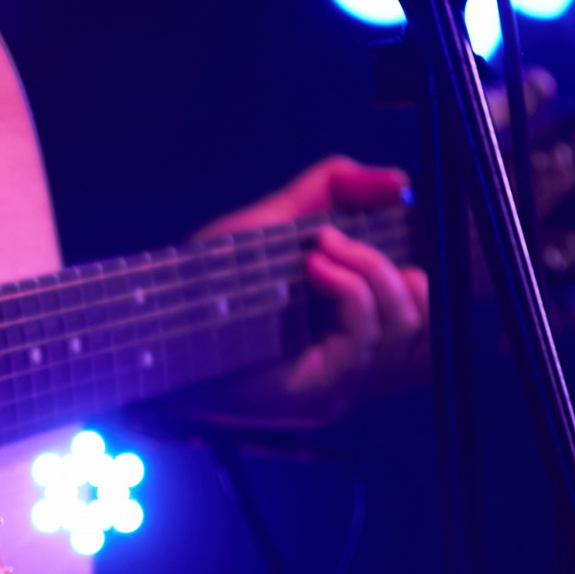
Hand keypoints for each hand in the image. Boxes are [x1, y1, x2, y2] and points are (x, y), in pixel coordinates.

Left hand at [183, 156, 429, 426]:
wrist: (151, 326)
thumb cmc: (204, 285)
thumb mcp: (272, 223)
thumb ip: (331, 190)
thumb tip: (399, 180)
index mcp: (350, 329)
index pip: (423, 305)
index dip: (418, 266)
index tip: (378, 228)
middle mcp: (354, 363)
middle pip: (423, 314)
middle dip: (386, 263)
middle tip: (330, 239)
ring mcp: (340, 384)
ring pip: (403, 324)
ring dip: (369, 270)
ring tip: (318, 251)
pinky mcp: (318, 393)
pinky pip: (366, 341)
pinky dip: (352, 292)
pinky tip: (315, 268)